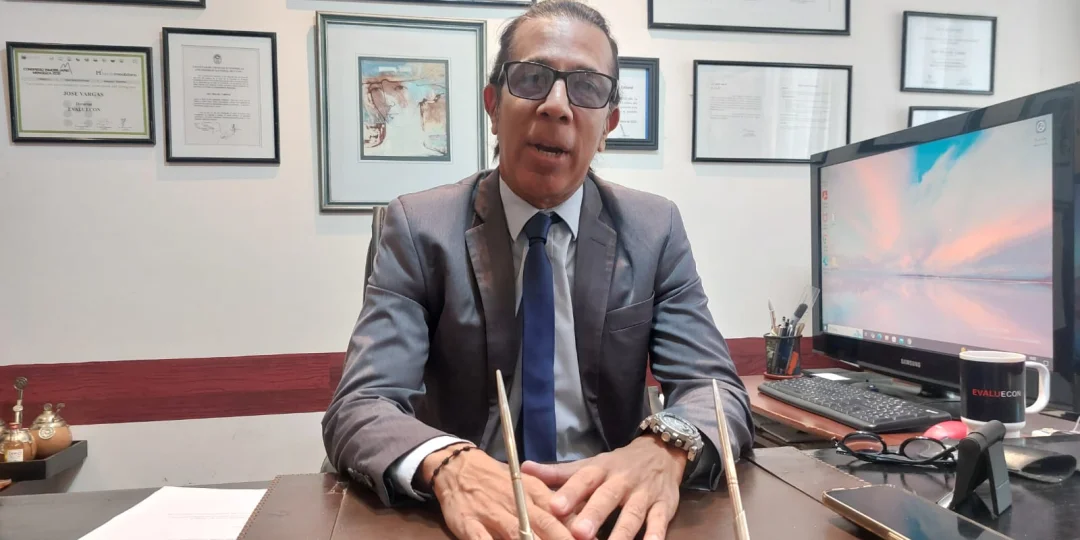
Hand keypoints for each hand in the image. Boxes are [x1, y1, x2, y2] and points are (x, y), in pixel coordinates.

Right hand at [423, 444, 573, 539]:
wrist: (458, 467)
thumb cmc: (498, 480)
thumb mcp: (527, 486)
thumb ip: (549, 504)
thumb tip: (577, 523)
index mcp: (533, 492)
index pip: (562, 513)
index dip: (576, 531)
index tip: (593, 539)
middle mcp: (517, 503)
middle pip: (546, 526)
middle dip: (563, 539)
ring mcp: (493, 514)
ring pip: (517, 535)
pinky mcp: (470, 524)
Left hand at [522, 435, 685, 539]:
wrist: (660, 452)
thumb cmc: (617, 465)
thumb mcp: (589, 465)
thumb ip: (558, 472)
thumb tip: (523, 469)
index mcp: (600, 470)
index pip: (583, 479)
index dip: (569, 493)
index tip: (554, 508)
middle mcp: (622, 481)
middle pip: (607, 497)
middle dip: (593, 514)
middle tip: (578, 534)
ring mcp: (644, 494)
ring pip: (633, 513)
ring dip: (622, 532)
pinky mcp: (664, 506)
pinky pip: (660, 522)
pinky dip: (655, 535)